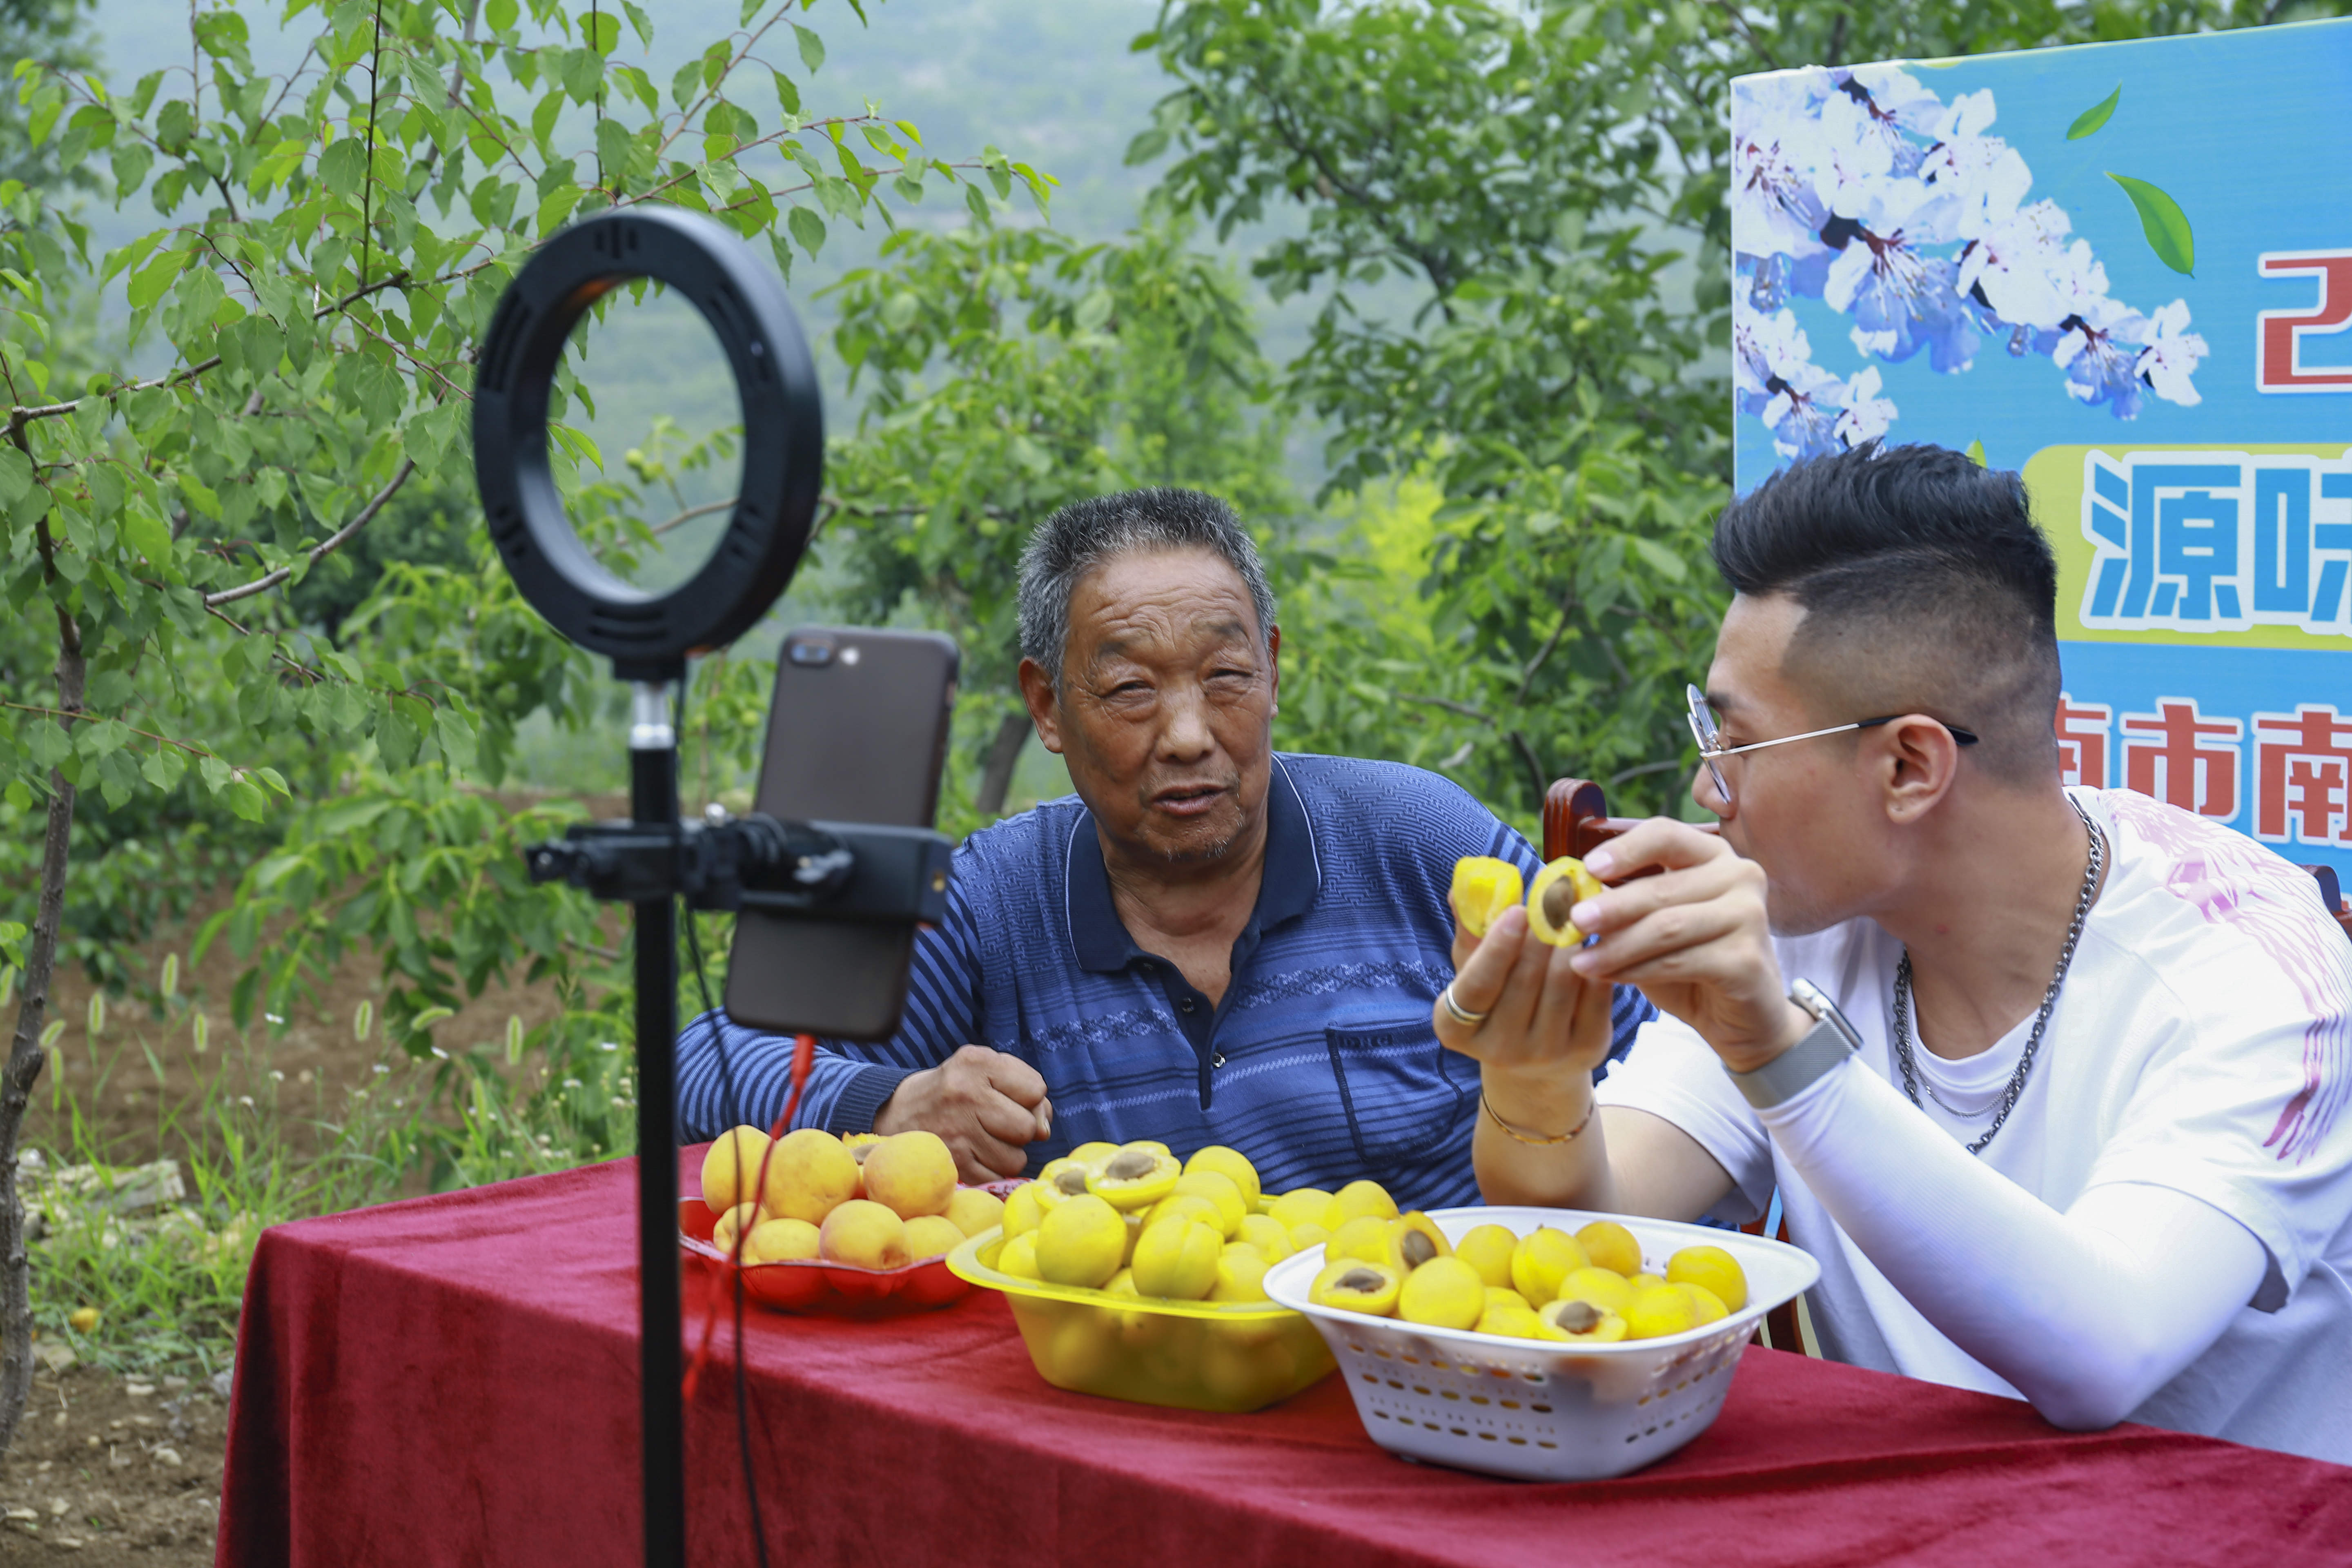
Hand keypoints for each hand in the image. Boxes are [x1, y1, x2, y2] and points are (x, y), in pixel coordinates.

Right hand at [874, 1045, 1052, 1183]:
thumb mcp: (987, 1070)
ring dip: (1008, 1153)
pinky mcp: (951, 1163)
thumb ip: (1026, 1088)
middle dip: (1020, 1129)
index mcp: (977, 1063)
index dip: (1029, 1098)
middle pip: (1026, 1128)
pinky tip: (976, 1155)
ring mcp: (956, 1132)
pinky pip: (996, 1178)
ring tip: (986, 1139)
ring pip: (1015, 1159)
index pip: (1035, 1090)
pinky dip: (992, 1170)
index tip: (1009, 1097)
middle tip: (998, 1123)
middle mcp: (966, 1095)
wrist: (900, 1111)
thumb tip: (1044, 1131)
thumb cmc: (958, 1088)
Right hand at [1431, 902, 1618, 1084]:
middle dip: (1540, 933)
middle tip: (1552, 903)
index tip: (1518, 910)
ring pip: (1563, 980)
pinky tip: (1591, 944)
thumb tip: (1462, 888)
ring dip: (1568, 942)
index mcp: (1455, 1029)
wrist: (1535, 1062)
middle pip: (1524, 978)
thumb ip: (1470, 931)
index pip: (1476, 986)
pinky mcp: (1586, 1050)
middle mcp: (1498, 1050)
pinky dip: (1595, 960)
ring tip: (1568, 922)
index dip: (1497, 947)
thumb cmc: (1497, 1000)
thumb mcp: (1473, 970)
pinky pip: (1596, 992)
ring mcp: (1545, 1055)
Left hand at [1565, 820, 1808, 1072]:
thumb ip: (1623, 906)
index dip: (1625, 849)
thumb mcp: (1651, 926)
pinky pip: (1678, 961)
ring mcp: (1750, 916)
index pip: (1666, 835)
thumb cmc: (1692, 962)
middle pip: (1662, 887)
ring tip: (1579, 961)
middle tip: (1572, 921)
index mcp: (1713, 855)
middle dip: (1611, 907)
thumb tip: (1572, 892)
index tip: (1588, 868)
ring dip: (1616, 946)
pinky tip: (1607, 977)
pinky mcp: (1747, 958)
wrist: (1741, 1016)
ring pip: (1667, 927)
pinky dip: (1636, 970)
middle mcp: (1740, 876)